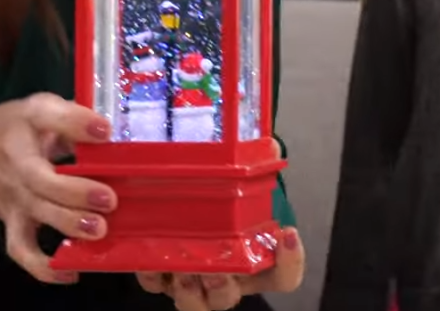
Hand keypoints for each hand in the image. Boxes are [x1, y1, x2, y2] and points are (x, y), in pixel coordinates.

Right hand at [0, 92, 115, 283]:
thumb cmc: (19, 131)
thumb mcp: (44, 111)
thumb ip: (78, 119)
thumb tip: (119, 136)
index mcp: (30, 119)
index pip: (48, 115)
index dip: (76, 122)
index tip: (104, 131)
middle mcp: (17, 158)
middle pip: (40, 179)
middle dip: (75, 192)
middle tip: (108, 199)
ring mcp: (14, 193)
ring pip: (36, 213)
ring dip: (67, 223)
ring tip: (98, 229)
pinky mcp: (12, 221)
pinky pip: (22, 248)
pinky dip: (42, 266)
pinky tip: (70, 271)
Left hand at [136, 140, 304, 310]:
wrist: (187, 190)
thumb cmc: (223, 192)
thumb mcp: (244, 179)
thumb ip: (258, 164)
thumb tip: (267, 146)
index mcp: (252, 260)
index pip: (283, 276)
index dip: (290, 260)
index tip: (286, 233)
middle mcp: (225, 278)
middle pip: (228, 297)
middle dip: (222, 286)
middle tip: (219, 268)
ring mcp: (193, 281)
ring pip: (193, 302)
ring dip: (187, 289)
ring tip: (182, 266)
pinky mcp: (162, 275)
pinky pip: (155, 284)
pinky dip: (151, 275)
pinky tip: (149, 259)